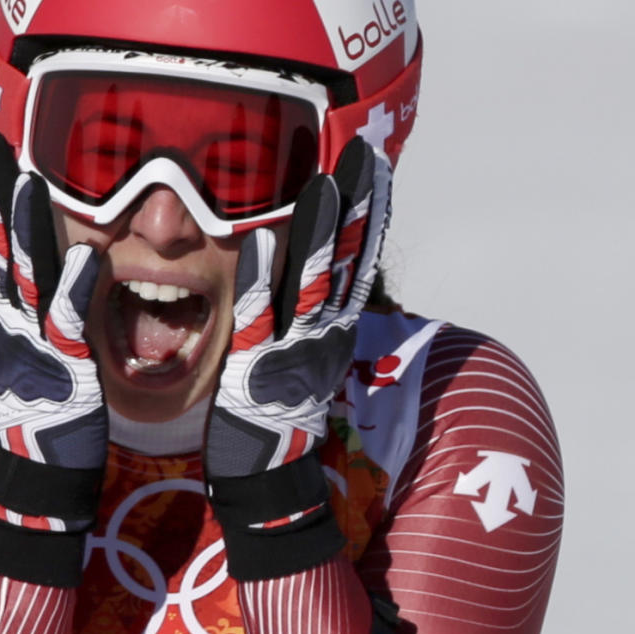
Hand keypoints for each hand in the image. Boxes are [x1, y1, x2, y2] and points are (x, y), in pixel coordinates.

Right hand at [0, 131, 106, 474]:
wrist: (40, 470)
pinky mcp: (65, 367)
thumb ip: (26, 310)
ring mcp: (33, 343)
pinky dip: (76, 288)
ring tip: (29, 181)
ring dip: (28, 228)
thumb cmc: (41, 411)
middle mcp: (7, 322)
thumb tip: (22, 278)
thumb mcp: (26, 350)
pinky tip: (88, 254)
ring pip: (29, 275)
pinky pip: (71, 322)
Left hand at [204, 139, 390, 577]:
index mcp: (330, 331)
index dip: (367, 215)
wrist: (263, 479)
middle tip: (365, 154)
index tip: (376, 168)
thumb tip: (301, 276)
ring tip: (325, 183)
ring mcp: (294, 354)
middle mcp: (322, 337)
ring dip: (321, 233)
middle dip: (356, 207)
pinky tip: (264, 242)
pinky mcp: (258, 373)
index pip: (356, 262)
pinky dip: (264, 281)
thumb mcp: (295, 357)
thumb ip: (300, 317)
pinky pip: (261, 320)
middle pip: (346, 261)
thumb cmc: (272, 416)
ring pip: (314, 284)